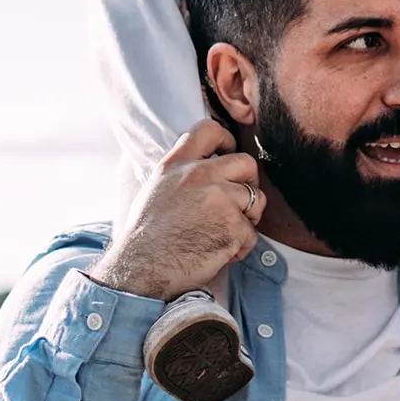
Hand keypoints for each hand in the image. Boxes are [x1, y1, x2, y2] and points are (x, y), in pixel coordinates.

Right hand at [87, 120, 264, 299]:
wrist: (143, 270)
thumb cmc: (146, 238)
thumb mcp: (156, 189)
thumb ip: (181, 173)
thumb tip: (205, 165)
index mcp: (177, 164)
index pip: (209, 129)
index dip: (226, 139)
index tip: (228, 152)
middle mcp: (199, 175)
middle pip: (246, 163)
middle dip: (249, 184)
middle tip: (237, 204)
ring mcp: (219, 199)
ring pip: (256, 199)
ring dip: (247, 219)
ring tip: (224, 235)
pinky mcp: (233, 225)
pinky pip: (252, 233)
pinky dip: (241, 247)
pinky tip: (219, 254)